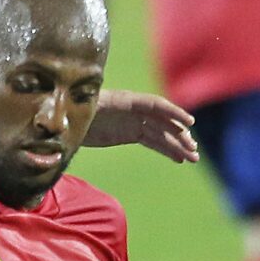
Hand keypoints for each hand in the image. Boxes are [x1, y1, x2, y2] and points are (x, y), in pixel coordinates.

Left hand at [84, 89, 199, 163]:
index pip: (155, 105)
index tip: (190, 123)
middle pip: (162, 121)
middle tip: (193, 151)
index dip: (173, 113)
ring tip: (193, 159)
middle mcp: (134, 110)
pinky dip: (166, 149)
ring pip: (161, 134)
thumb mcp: (82, 111)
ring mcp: (133, 121)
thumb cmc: (73, 111)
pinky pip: (153, 141)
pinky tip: (179, 159)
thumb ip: (91, 112)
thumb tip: (92, 114)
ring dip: (177, 146)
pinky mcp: (130, 133)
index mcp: (125, 101)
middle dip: (179, 136)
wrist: (65, 118)